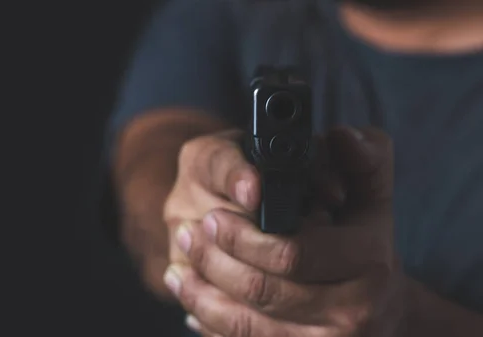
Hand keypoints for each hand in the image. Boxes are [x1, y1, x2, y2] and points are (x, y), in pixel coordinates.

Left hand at [164, 127, 408, 336]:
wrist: (380, 309)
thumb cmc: (368, 247)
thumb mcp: (372, 197)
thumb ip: (364, 159)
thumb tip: (343, 135)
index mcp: (370, 264)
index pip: (291, 254)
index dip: (243, 237)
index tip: (212, 217)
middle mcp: (353, 314)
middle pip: (261, 290)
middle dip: (214, 260)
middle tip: (187, 232)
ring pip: (244, 323)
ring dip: (201, 292)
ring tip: (178, 267)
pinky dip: (210, 322)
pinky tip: (191, 302)